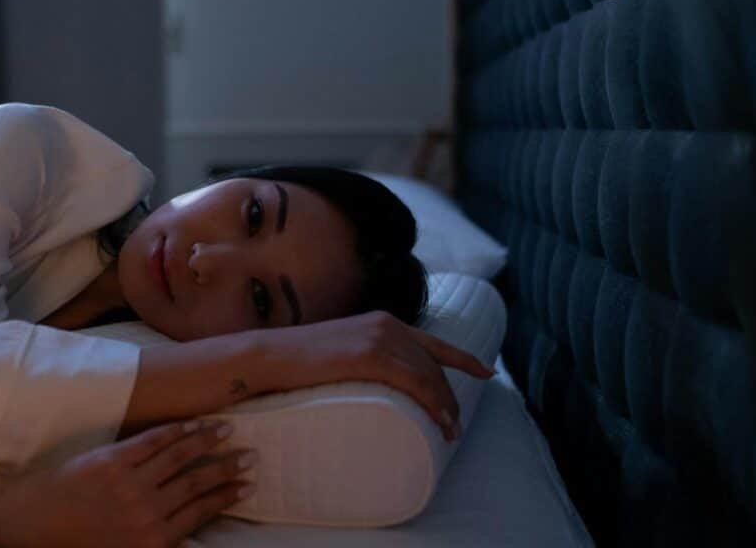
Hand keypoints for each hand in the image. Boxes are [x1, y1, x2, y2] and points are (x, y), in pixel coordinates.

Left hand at [5, 420, 255, 547]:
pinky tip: (191, 424)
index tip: (246, 485)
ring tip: (227, 429)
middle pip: (198, 483)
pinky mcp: (113, 460)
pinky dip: (176, 431)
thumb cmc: (74, 544)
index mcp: (152, 541)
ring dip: (208, 441)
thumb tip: (188, 528)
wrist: (30, 523)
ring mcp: (131, 484)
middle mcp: (147, 512)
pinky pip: (153, 442)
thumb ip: (157, 542)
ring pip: (180, 457)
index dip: (226, 496)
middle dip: (227, 467)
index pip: (201, 512)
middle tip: (250, 455)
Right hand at [257, 310, 493, 440]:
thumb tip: (377, 386)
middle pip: (434, 365)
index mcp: (382, 322)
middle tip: (455, 427)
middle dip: (451, 396)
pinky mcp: (370, 355)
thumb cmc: (297, 362)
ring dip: (446, 406)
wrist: (269, 356)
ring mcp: (380, 338)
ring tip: (450, 433)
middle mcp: (387, 325)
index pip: (434, 343)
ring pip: (429, 375)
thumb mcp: (341, 353)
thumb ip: (363, 359)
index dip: (464, 359)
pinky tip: (441, 421)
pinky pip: (415, 381)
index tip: (486, 373)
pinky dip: (433, 402)